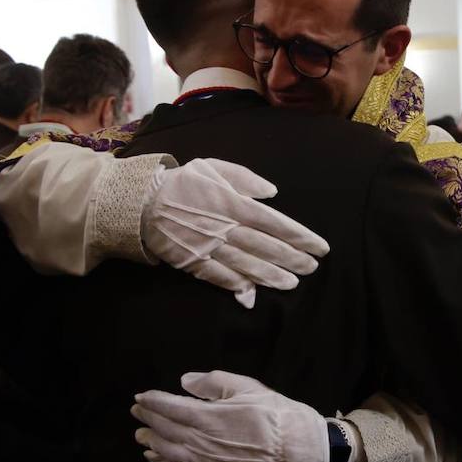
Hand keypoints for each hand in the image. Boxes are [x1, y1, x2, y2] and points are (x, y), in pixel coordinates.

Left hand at [132, 371, 330, 461]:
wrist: (295, 453)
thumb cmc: (274, 416)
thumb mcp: (246, 388)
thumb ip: (212, 383)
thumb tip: (185, 381)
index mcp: (206, 417)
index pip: (168, 407)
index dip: (151, 401)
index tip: (140, 397)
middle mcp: (199, 442)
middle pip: (164, 429)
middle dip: (148, 419)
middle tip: (136, 412)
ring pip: (167, 452)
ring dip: (151, 442)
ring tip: (141, 435)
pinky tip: (158, 459)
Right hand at [142, 158, 329, 308]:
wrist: (142, 203)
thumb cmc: (182, 182)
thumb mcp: (213, 167)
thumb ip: (244, 178)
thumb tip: (273, 192)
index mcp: (233, 204)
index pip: (275, 223)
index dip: (300, 237)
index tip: (320, 247)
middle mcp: (225, 228)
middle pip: (266, 247)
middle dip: (293, 259)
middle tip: (313, 268)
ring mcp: (210, 249)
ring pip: (248, 265)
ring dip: (273, 276)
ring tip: (293, 283)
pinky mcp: (195, 263)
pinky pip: (221, 277)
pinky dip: (239, 285)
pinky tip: (255, 293)